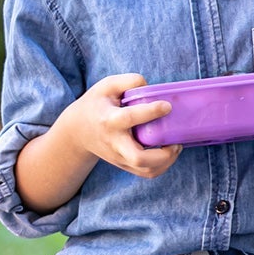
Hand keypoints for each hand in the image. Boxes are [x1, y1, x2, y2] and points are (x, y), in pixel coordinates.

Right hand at [65, 73, 182, 178]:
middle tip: (175, 141)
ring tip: (175, 146)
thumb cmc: (96, 104)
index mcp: (109, 120)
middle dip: (163, 154)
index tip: (167, 106)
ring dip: (166, 162)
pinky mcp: (124, 165)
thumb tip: (151, 87)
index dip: (151, 112)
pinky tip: (168, 152)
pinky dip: (162, 167)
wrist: (78, 131)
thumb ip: (129, 81)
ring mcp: (119, 157)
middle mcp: (115, 143)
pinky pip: (147, 173)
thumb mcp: (107, 85)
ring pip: (146, 170)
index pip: (130, 118)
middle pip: (138, 158)